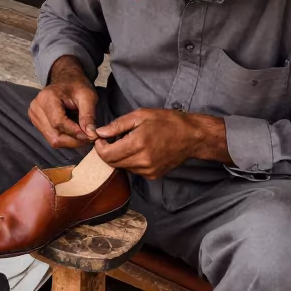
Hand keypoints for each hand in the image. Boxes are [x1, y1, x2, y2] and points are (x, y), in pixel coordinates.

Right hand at [29, 56, 98, 148]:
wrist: (65, 79)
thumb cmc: (77, 85)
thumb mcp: (88, 96)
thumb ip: (88, 115)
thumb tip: (91, 134)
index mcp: (47, 97)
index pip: (58, 122)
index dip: (75, 132)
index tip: (91, 136)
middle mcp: (36, 108)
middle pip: (54, 135)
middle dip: (74, 140)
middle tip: (90, 137)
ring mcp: (34, 116)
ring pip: (53, 139)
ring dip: (70, 141)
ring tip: (84, 134)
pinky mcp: (36, 122)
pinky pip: (51, 137)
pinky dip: (65, 138)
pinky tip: (74, 132)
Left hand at [93, 109, 230, 179]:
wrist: (192, 136)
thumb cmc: (168, 121)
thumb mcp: (141, 115)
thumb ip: (117, 125)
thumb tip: (99, 132)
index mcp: (138, 143)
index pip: (107, 154)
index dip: (99, 147)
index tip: (100, 138)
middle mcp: (142, 160)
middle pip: (112, 163)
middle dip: (107, 151)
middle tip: (111, 139)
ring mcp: (148, 170)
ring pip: (122, 167)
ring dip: (120, 156)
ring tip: (129, 142)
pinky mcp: (153, 175)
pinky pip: (134, 170)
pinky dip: (131, 161)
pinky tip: (139, 150)